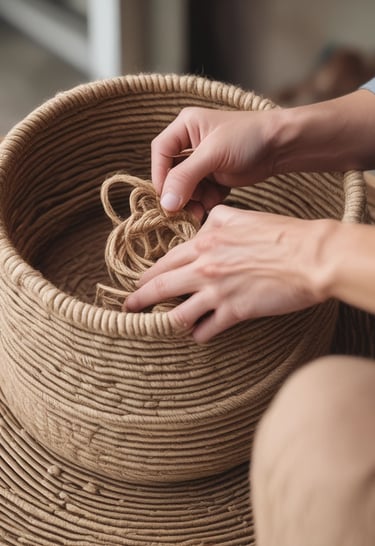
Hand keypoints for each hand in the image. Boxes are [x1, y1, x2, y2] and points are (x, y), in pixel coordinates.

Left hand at [125, 205, 333, 342]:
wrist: (310, 256)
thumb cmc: (282, 234)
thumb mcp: (242, 217)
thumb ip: (217, 220)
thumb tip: (204, 225)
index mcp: (206, 241)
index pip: (165, 261)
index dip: (148, 274)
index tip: (138, 283)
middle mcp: (205, 266)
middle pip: (160, 287)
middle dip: (139, 299)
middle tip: (129, 307)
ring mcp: (217, 291)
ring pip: (177, 314)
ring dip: (166, 322)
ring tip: (161, 326)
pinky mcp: (234, 311)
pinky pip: (205, 330)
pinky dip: (198, 334)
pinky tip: (199, 334)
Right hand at [152, 107, 279, 214]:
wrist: (281, 146)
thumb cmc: (248, 137)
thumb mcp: (212, 155)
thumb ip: (185, 178)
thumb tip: (165, 203)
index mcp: (185, 127)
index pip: (161, 152)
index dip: (160, 175)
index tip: (165, 197)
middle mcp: (190, 143)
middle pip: (171, 173)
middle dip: (179, 193)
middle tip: (184, 211)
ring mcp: (202, 162)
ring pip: (185, 187)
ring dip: (192, 201)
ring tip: (201, 211)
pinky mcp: (214, 177)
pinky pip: (200, 194)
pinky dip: (205, 202)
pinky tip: (214, 203)